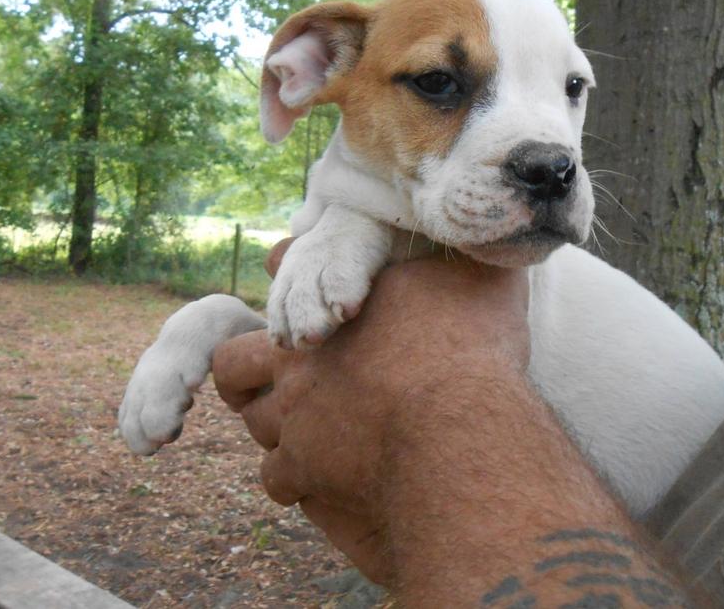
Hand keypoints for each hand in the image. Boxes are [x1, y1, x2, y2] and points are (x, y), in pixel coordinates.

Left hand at [214, 239, 530, 583]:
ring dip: (277, 428)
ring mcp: (292, 416)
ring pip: (256, 422)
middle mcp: (299, 357)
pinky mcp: (300, 470)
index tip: (315, 298)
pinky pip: (277, 478)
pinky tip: (320, 484)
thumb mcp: (485, 282)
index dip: (293, 277)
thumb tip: (487, 239)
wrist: (460, 430)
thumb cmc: (475, 353)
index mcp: (334, 303)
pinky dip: (295, 480)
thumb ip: (471, 258)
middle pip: (235, 360)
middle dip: (249, 372)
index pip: (287, 269)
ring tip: (310, 436)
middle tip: (281, 380)